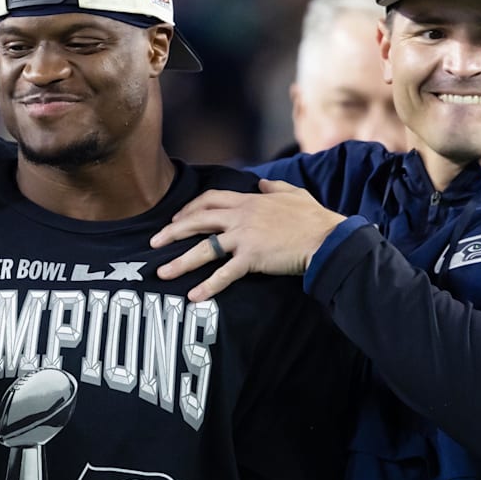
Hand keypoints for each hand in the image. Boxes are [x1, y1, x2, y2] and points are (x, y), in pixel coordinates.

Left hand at [150, 179, 344, 301]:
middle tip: (154, 243)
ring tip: (161, 273)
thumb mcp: (294, 193)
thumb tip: (262, 183)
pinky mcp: (252, 258)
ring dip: (180, 261)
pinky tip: (193, 296)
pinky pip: (224, 274)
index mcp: (250, 201)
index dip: (190, 208)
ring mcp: (245, 238)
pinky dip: (208, 286)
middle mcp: (242, 217)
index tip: (176, 218)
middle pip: (198, 220)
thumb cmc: (313, 218)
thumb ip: (274, 188)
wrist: (326, 239)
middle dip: (173, 232)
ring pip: (204, 249)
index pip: (211, 199)